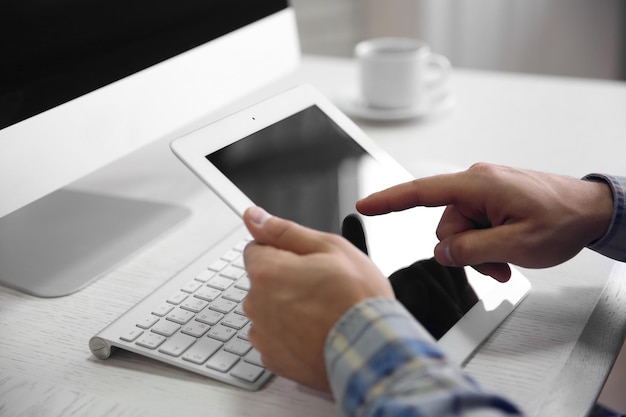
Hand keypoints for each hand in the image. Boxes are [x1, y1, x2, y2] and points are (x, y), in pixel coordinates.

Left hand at [242, 206, 393, 391]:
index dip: (285, 251)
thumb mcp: (330, 248)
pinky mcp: (272, 359)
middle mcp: (256, 304)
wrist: (373, 351)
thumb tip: (253, 216)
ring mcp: (262, 334)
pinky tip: (316, 333)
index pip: (256, 248)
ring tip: (323, 313)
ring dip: (288, 308)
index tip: (307, 262)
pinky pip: (275, 337)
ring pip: (269, 310)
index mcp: (266, 271)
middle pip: (263, 280)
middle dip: (286, 279)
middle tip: (322, 287)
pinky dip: (291, 335)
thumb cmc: (357, 300)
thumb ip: (284, 230)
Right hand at [356, 163, 612, 281]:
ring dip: (478, 252)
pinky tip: (506, 254)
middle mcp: (476, 183)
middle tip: (496, 267)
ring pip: (460, 231)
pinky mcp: (492, 199)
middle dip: (464, 251)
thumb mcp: (515, 244)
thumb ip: (471, 250)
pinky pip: (474, 226)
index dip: (388, 199)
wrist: (593, 211)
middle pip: (445, 225)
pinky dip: (485, 245)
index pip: (421, 191)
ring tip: (507, 262)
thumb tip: (441, 253)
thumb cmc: (563, 219)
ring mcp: (485, 191)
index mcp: (477, 185)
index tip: (364, 204)